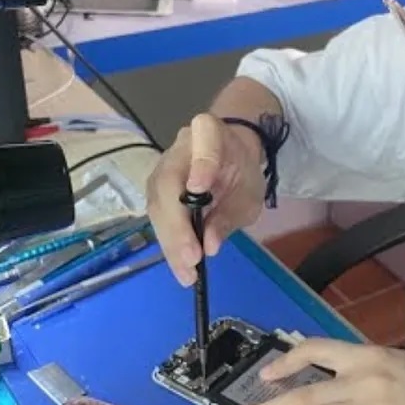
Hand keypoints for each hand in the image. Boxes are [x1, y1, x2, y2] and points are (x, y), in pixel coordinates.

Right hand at [147, 113, 263, 284]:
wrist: (231, 155)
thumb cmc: (242, 170)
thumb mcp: (249, 193)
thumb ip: (230, 215)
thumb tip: (209, 245)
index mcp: (210, 132)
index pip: (203, 140)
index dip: (200, 163)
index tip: (198, 188)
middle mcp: (180, 147)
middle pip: (168, 183)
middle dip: (178, 225)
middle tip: (191, 258)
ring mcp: (162, 168)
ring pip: (158, 205)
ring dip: (170, 242)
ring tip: (186, 273)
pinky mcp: (156, 190)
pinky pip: (158, 218)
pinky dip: (170, 244)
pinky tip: (181, 267)